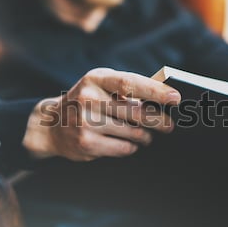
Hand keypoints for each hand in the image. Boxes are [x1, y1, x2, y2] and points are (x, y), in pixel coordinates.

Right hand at [22, 68, 180, 160]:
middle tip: (169, 126)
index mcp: (96, 79)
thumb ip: (128, 89)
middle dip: (159, 121)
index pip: (130, 83)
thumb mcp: (101, 86)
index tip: (175, 98)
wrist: (52, 124)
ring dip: (145, 137)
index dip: (155, 91)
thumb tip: (165, 98)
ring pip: (133, 133)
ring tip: (146, 136)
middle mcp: (88, 98)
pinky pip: (123, 148)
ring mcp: (85, 121)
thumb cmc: (87, 101)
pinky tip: (129, 143)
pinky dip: (131, 146)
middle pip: (136, 112)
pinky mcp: (85, 143)